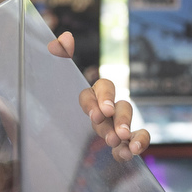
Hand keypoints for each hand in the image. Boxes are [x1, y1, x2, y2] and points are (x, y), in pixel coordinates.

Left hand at [51, 32, 149, 160]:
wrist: (59, 132)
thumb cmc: (60, 101)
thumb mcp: (55, 78)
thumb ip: (61, 56)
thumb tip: (65, 38)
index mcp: (94, 93)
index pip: (102, 88)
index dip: (102, 99)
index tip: (101, 113)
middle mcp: (109, 107)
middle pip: (121, 106)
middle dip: (121, 119)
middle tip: (118, 133)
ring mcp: (118, 123)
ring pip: (130, 124)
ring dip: (128, 132)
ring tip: (123, 145)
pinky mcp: (123, 141)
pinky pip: (136, 140)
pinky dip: (135, 146)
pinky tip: (128, 154)